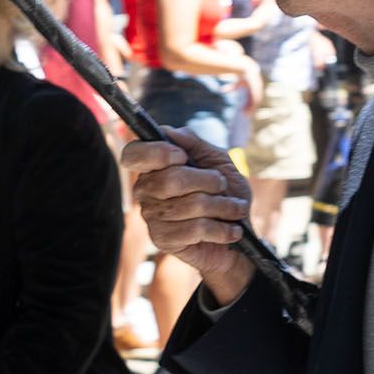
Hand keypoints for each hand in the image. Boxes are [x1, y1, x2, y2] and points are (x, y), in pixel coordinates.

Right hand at [120, 131, 253, 303]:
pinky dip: (222, 229)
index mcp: (153, 167)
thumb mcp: (217, 160)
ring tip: (235, 210)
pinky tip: (230, 231)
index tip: (182, 156)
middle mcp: (145, 191)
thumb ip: (194, 143)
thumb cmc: (226, 193)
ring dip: (223, 207)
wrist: (239, 232)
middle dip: (208, 181)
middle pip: (169, 180)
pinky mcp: (162, 240)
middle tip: (223, 186)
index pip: (133, 154)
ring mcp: (151, 217)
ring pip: (189, 205)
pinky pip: (195, 229)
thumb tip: (169, 132)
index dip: (156, 152)